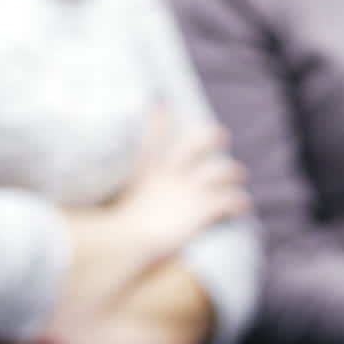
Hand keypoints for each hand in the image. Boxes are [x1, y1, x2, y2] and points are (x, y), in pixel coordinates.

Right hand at [111, 112, 249, 258]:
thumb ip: (116, 199)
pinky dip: (239, 201)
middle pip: (193, 144)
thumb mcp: (113, 205)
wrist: (129, 238)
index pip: (152, 138)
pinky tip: (244, 204)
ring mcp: (186, 189)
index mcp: (145, 172)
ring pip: (219, 171)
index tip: (164, 104)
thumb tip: (99, 206)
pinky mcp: (202, 207)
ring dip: (232, 172)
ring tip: (240, 174)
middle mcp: (168, 175)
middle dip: (210, 136)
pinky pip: (228, 200)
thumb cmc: (116, 228)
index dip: (159, 119)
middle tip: (221, 134)